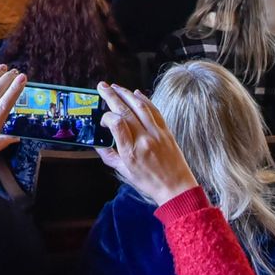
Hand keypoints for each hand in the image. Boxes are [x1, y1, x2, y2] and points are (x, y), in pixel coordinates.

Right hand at [94, 83, 198, 206]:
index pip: (117, 123)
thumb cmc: (150, 182)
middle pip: (126, 110)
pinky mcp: (166, 131)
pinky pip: (154, 110)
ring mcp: (157, 133)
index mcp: (131, 151)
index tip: (102, 120)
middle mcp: (144, 139)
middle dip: (112, 96)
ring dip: (126, 94)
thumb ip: (110, 156)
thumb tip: (98, 144)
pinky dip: (144, 99)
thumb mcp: (125, 172)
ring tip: (116, 87)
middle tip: (102, 86)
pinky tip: (136, 93)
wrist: (176, 188)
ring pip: (140, 106)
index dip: (107, 116)